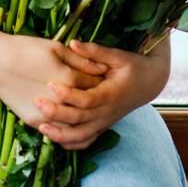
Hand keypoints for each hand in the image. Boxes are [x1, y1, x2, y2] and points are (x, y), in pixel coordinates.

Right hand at [0, 31, 110, 131]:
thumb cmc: (25, 49)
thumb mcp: (55, 48)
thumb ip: (81, 59)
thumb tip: (103, 68)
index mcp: (69, 79)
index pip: (96, 85)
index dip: (102, 81)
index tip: (105, 77)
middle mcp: (61, 101)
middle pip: (87, 105)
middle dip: (94, 99)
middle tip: (96, 91)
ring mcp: (47, 114)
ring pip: (74, 122)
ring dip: (81, 116)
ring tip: (82, 104)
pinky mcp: (34, 121)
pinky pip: (57, 129)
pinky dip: (65, 125)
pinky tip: (69, 117)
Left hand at [32, 35, 171, 150]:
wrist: (150, 83)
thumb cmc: (133, 66)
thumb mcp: (118, 56)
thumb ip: (95, 51)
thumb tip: (72, 43)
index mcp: (110, 94)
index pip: (86, 100)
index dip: (67, 95)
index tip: (50, 84)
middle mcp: (107, 112)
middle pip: (79, 120)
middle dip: (57, 113)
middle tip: (37, 102)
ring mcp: (105, 122)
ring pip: (81, 136)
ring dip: (60, 135)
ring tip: (40, 127)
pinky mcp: (102, 127)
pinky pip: (86, 141)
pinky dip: (71, 143)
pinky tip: (54, 137)